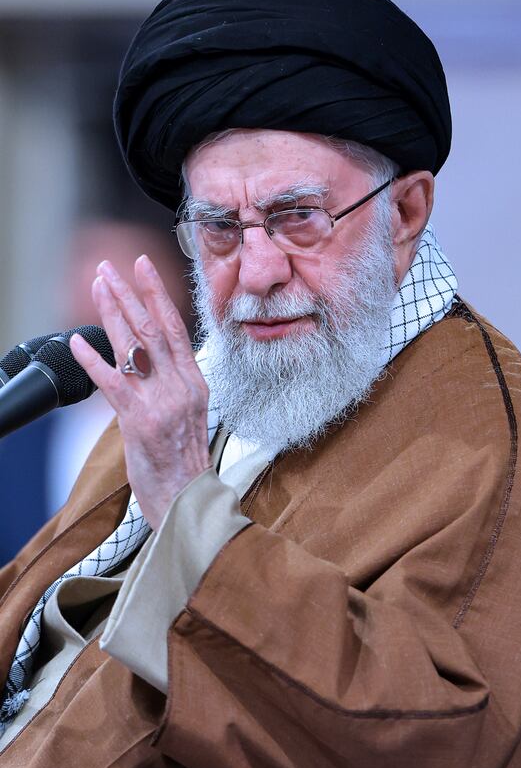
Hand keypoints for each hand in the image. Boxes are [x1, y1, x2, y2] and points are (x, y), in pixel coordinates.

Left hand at [70, 255, 210, 530]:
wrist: (186, 499)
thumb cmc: (182, 462)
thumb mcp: (186, 415)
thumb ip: (170, 383)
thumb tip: (146, 357)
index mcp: (195, 383)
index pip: (176, 328)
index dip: (158, 294)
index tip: (142, 267)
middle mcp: (181, 387)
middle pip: (153, 329)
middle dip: (129, 293)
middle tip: (110, 267)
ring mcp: (162, 403)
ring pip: (135, 347)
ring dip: (112, 313)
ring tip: (97, 286)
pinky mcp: (140, 422)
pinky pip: (114, 383)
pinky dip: (94, 360)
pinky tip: (78, 342)